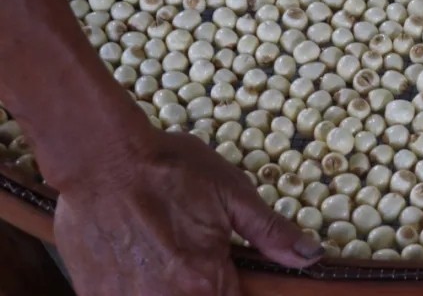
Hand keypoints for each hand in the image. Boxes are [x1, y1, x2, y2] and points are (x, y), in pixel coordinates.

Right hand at [53, 129, 322, 295]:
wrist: (102, 157)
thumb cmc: (169, 169)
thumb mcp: (232, 193)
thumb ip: (271, 233)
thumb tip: (312, 256)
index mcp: (205, 280)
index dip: (233, 287)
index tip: (226, 270)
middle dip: (201, 285)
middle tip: (188, 255)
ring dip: (167, 286)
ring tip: (162, 254)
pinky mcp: (95, 294)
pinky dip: (137, 287)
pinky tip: (137, 264)